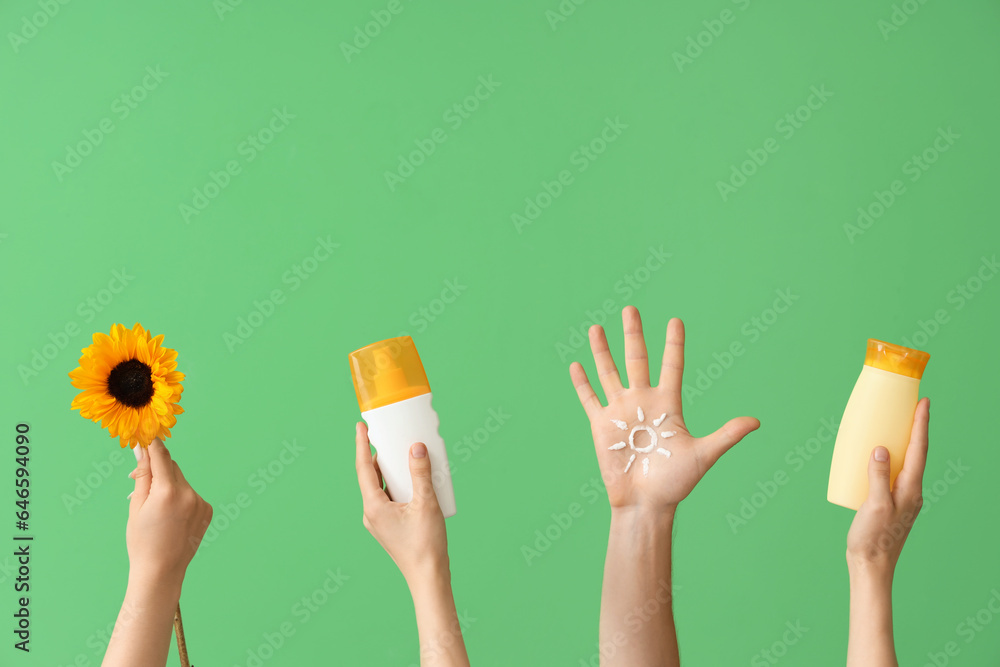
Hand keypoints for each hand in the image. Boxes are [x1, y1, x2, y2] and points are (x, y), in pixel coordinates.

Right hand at [127, 438, 212, 589]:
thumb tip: (142, 450)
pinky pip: (191, 494)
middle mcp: (189, 494)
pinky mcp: (208, 510)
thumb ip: (143, 475)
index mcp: (168, 492)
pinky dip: (180, 498)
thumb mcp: (137, 505)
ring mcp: (201, 502)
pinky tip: (170, 516)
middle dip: (157, 469)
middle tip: (137, 479)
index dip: (152, 444)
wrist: (161, 571)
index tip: (146, 434)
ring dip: (168, 485)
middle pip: (172, 468)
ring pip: (181, 481)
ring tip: (155, 507)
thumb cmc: (142, 540)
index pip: (161, 456)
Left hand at [355, 422, 447, 584]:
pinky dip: (395, 485)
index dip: (361, 445)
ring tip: (399, 455)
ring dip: (388, 471)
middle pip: (370, 477)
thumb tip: (416, 448)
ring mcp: (379, 522)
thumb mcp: (426, 503)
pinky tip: (411, 481)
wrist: (428, 577)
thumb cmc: (426, 544)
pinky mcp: (389, 528)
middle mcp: (371, 514)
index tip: (360, 427)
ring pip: (380, 488)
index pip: (363, 468)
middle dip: (376, 456)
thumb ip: (421, 473)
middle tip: (384, 436)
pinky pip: (388, 499)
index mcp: (373, 507)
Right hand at [569, 306, 759, 510]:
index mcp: (668, 404)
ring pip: (609, 372)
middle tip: (631, 309)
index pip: (672, 366)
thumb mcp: (703, 455)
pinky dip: (583, 382)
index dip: (674, 344)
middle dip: (633, 334)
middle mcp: (642, 401)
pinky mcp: (601, 425)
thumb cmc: (675, 483)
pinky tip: (576, 364)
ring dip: (603, 351)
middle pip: (636, 359)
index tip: (676, 321)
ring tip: (596, 327)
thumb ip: (726, 435)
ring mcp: (620, 411)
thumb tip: (756, 422)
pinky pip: (590, 398)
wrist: (646, 503)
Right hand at [847, 398, 929, 575]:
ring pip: (905, 463)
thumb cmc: (873, 539)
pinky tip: (875, 458)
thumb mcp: (874, 505)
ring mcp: (901, 498)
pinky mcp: (889, 503)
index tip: (924, 402)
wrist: (871, 566)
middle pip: (916, 453)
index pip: (919, 449)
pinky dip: (888, 459)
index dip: (921, 424)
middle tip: (911, 406)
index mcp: (911, 489)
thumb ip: (878, 476)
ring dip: (902, 443)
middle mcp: (911, 491)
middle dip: (915, 429)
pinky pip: (892, 474)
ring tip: (894, 426)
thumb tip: (879, 449)